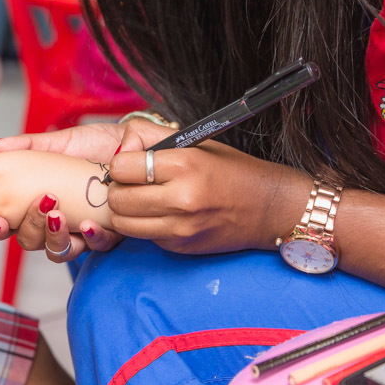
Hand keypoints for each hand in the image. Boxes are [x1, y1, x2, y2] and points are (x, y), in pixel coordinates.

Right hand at [0, 123, 129, 259]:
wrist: (134, 142)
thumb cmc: (95, 144)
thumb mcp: (61, 142)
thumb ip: (27, 145)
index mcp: (38, 203)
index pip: (10, 224)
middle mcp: (57, 221)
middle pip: (32, 241)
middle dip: (30, 229)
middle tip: (39, 205)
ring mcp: (82, 229)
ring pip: (61, 250)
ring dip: (55, 237)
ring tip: (58, 215)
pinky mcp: (109, 231)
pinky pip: (97, 246)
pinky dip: (91, 238)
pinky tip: (88, 224)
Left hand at [106, 119, 312, 253]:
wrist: (268, 207)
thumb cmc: (230, 169)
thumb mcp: (195, 142)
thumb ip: (152, 137)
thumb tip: (120, 146)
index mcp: (183, 166)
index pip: (121, 166)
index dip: (120, 164)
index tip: (130, 163)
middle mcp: (181, 199)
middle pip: (116, 199)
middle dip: (116, 189)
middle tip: (129, 183)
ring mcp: (180, 228)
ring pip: (122, 223)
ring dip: (124, 211)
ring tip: (139, 199)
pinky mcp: (180, 247)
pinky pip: (143, 236)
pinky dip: (144, 225)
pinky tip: (160, 214)